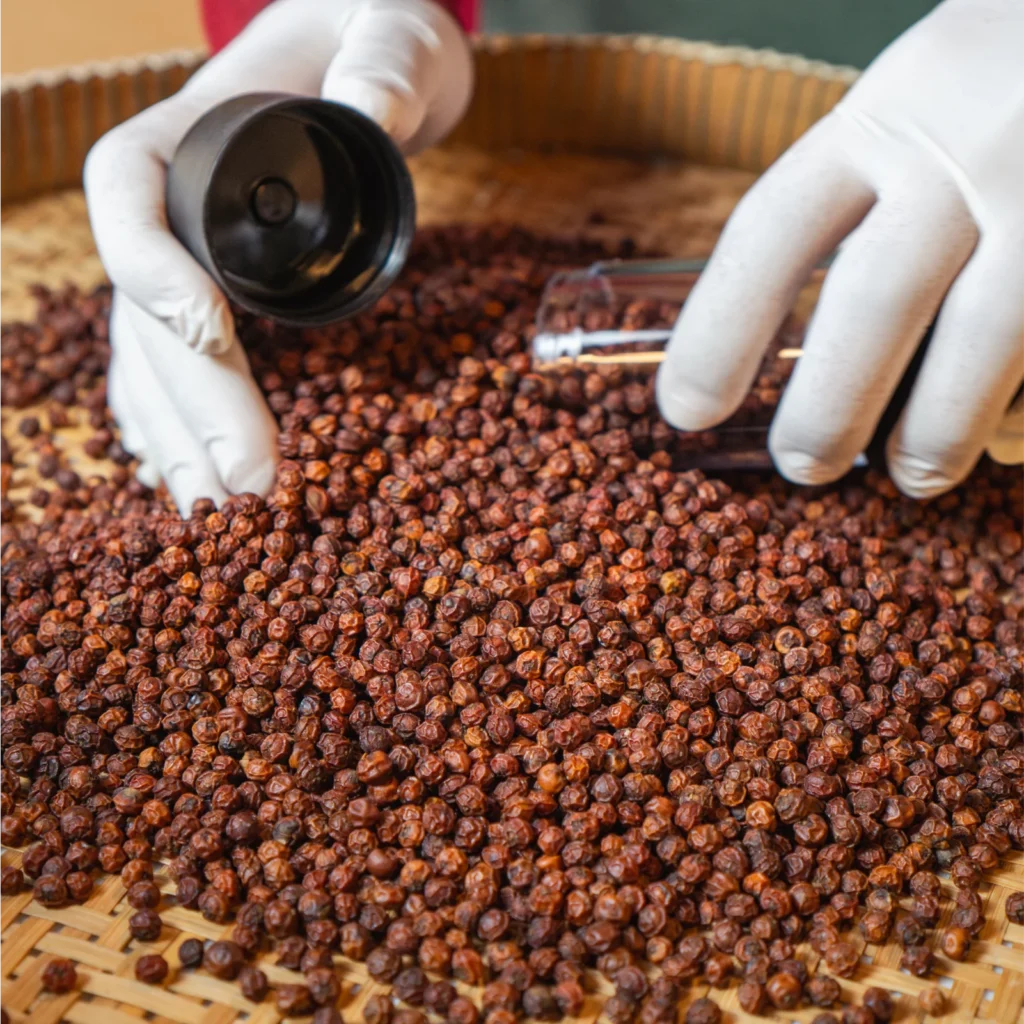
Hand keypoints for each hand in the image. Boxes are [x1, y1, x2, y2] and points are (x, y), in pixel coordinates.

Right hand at [85, 0, 472, 512]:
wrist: (363, 55)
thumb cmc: (372, 34)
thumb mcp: (390, 34)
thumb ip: (384, 66)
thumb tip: (375, 111)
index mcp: (187, 134)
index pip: (130, 198)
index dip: (152, 269)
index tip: (212, 331)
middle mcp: (171, 206)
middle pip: (146, 311)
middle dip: (193, 400)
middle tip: (243, 484)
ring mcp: (188, 257)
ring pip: (151, 354)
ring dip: (177, 436)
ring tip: (213, 513)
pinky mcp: (219, 293)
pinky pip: (171, 364)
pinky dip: (176, 422)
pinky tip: (188, 477)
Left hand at [656, 0, 1023, 497]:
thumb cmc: (1003, 75)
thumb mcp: (916, 97)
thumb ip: (862, 188)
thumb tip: (795, 334)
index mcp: (887, 115)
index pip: (772, 235)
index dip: (718, 335)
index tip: (686, 409)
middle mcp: (970, 153)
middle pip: (870, 307)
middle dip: (826, 410)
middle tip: (800, 466)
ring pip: (982, 348)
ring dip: (936, 433)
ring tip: (910, 476)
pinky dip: (1021, 413)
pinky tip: (1004, 432)